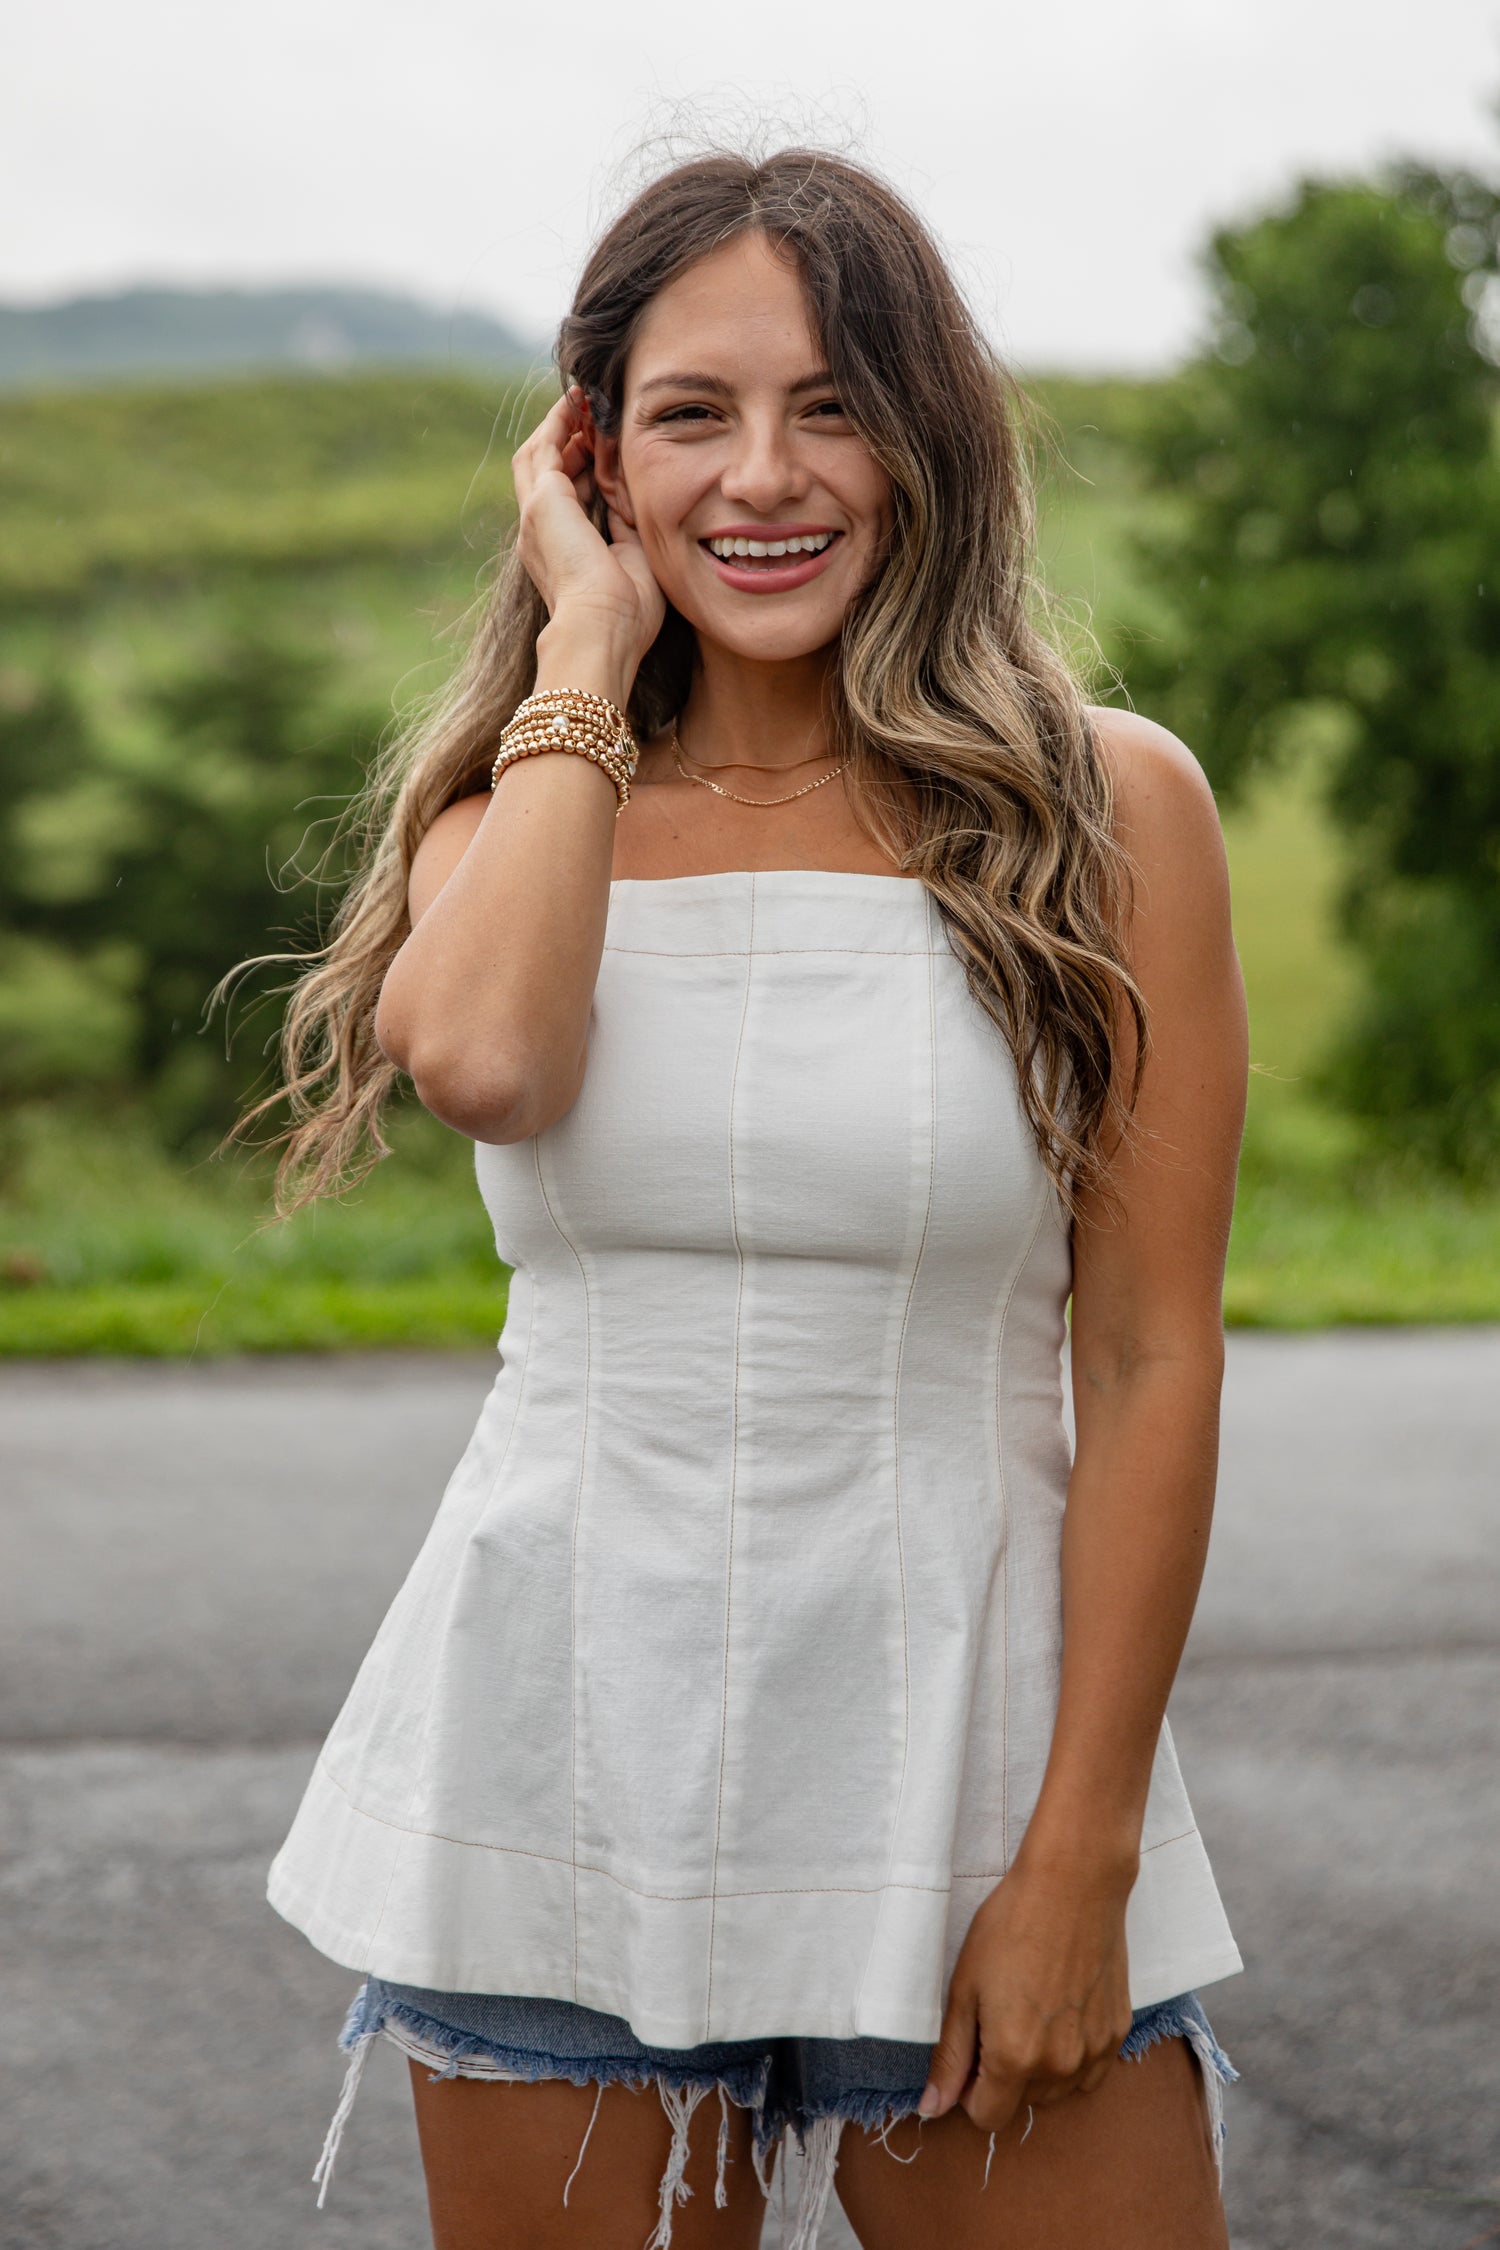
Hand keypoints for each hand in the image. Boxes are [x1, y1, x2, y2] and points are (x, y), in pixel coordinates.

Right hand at [512, 387, 665, 667]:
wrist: (602, 628)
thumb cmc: (627, 613)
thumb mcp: (633, 560)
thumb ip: (626, 528)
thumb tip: (629, 498)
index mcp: (559, 551)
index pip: (565, 497)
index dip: (581, 466)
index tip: (602, 445)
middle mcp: (539, 532)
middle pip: (543, 470)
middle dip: (565, 438)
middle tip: (590, 413)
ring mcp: (536, 516)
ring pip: (539, 454)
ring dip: (560, 424)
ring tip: (582, 400)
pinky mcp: (542, 502)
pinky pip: (548, 448)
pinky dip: (561, 423)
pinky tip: (579, 404)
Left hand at [919, 1852, 1134, 2135]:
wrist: (1074, 1884)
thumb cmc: (1011, 1926)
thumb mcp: (965, 1988)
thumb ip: (951, 2056)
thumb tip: (933, 2107)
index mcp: (1014, 2058)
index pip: (986, 2116)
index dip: (970, 2088)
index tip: (972, 2047)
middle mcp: (1058, 2067)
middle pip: (1020, 2103)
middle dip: (1004, 2074)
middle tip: (1001, 2014)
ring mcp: (1094, 2052)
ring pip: (1056, 2090)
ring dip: (1039, 2067)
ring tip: (1032, 2007)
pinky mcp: (1117, 2033)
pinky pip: (1088, 2071)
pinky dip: (1072, 2056)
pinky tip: (1062, 2011)